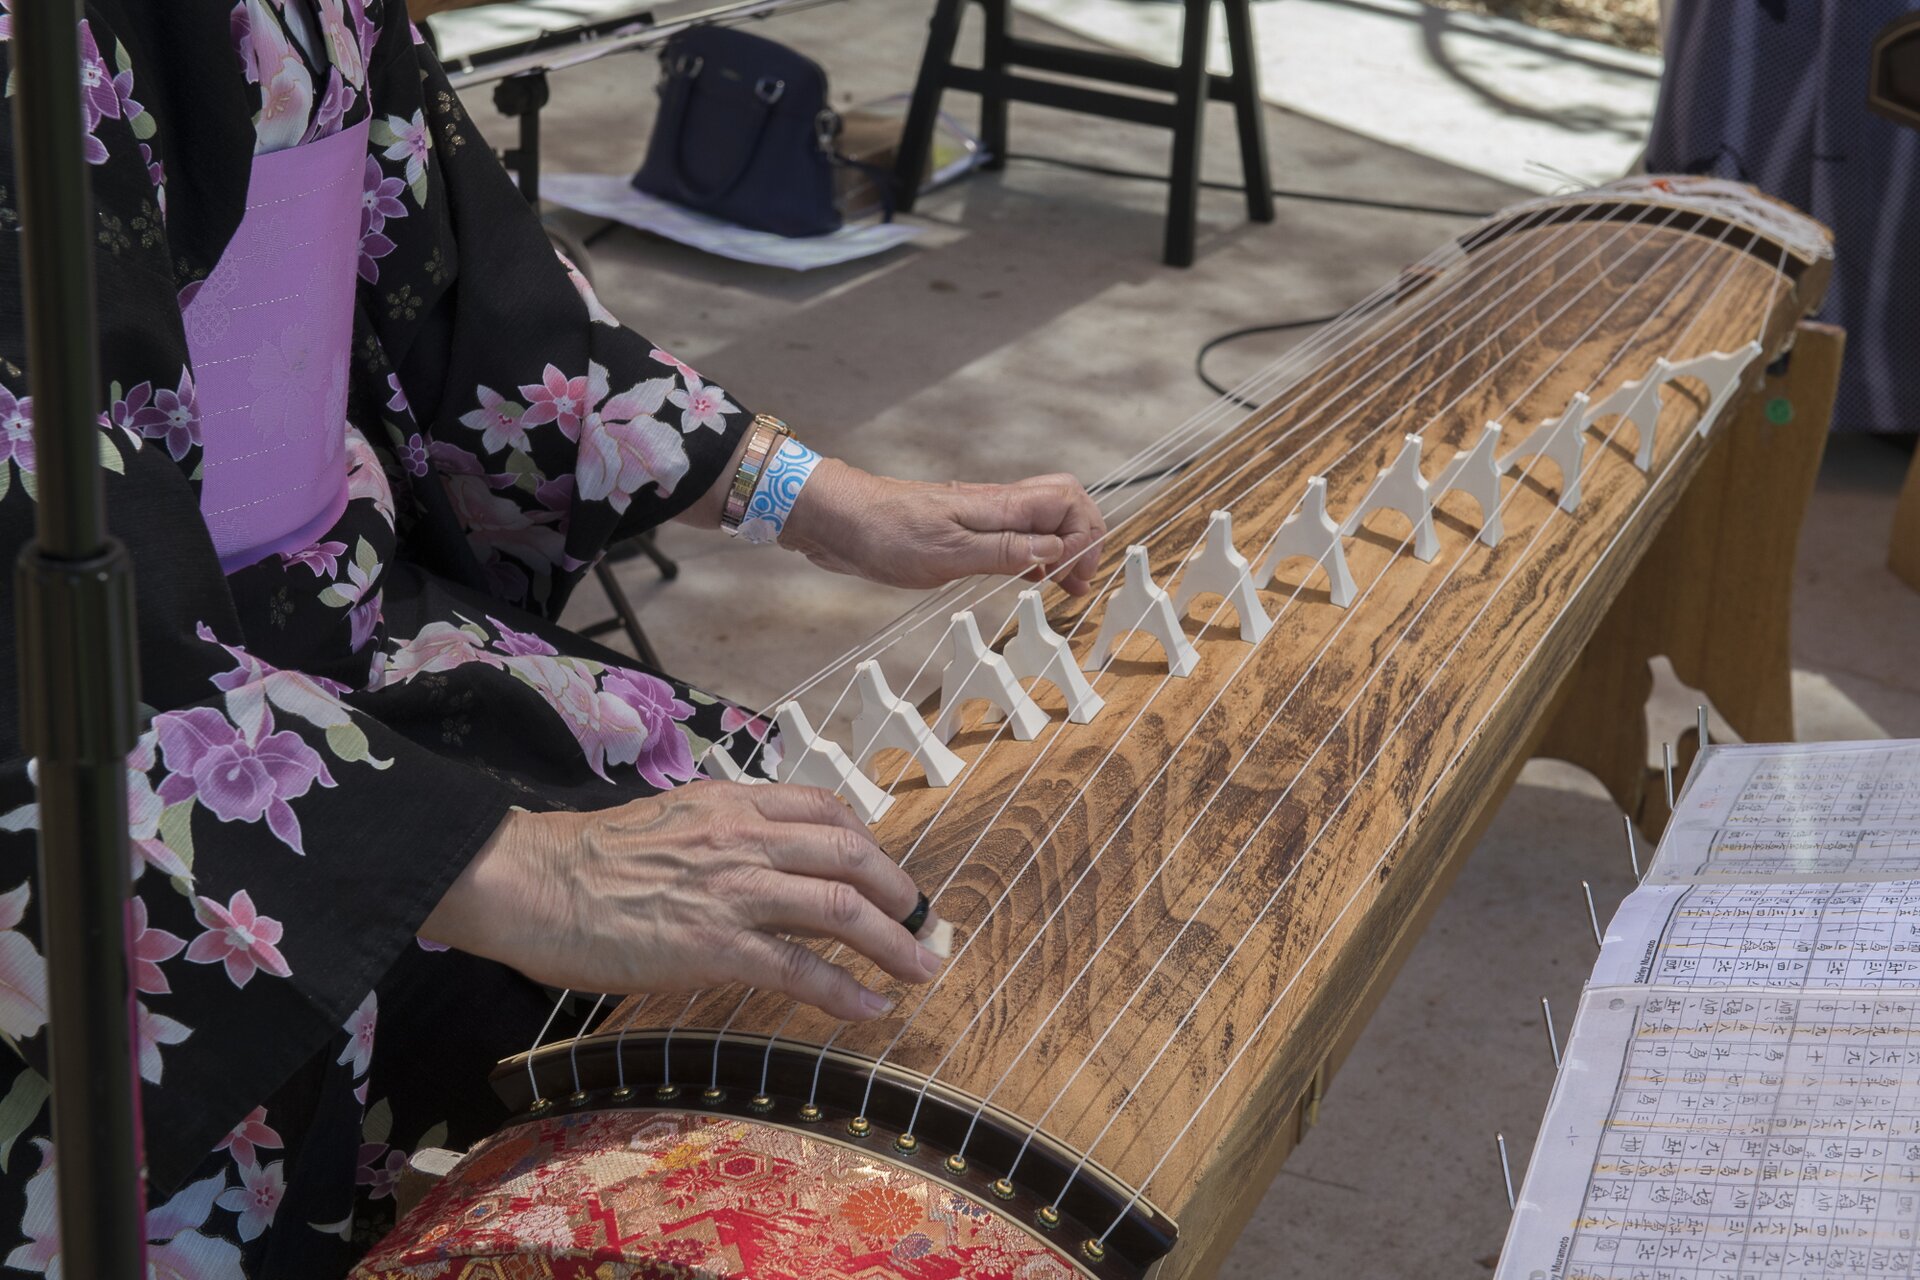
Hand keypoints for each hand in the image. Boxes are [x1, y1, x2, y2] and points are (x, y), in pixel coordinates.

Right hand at [420, 781, 943, 1020]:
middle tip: (921, 922)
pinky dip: (844, 988)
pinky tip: (871, 1007)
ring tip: (920, 967)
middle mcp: (744, 838)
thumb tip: (755, 860)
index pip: (823, 809)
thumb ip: (719, 833)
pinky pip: (798, 968)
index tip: (882, 870)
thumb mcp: (668, 821)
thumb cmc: (584, 859)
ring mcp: (733, 891)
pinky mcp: (714, 945)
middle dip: (898, 890)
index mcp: (730, 804)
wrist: (532, 882)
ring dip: (892, 940)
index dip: (867, 841)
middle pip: (850, 853)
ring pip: (839, 906)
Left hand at [779, 461, 1106, 594]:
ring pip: (1043, 518)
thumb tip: (1055, 552)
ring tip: (1065, 584)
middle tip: (1079, 579)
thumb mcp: (947, 554)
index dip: (1085, 538)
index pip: (1068, 504)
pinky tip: (1031, 578)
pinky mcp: (964, 528)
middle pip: (1065, 502)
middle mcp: (996, 504)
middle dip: (1084, 537)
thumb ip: (1004, 552)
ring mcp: (981, 515)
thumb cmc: (884, 534)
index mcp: (998, 506)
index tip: (1076, 576)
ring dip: (1062, 547)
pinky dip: (1034, 553)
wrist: (837, 519)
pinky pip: (1016, 532)